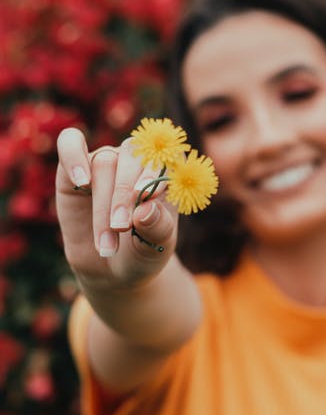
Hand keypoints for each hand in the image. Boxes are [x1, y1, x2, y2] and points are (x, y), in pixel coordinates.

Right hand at [56, 127, 177, 288]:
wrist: (112, 271)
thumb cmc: (142, 252)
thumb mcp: (157, 246)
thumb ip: (157, 227)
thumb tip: (145, 209)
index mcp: (165, 172)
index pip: (167, 155)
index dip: (157, 171)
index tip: (149, 197)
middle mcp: (135, 161)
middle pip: (132, 157)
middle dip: (125, 194)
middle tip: (122, 227)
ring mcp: (104, 162)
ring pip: (104, 164)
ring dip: (103, 204)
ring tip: (106, 244)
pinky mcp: (72, 169)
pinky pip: (70, 143)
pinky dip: (73, 156)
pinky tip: (80, 181)